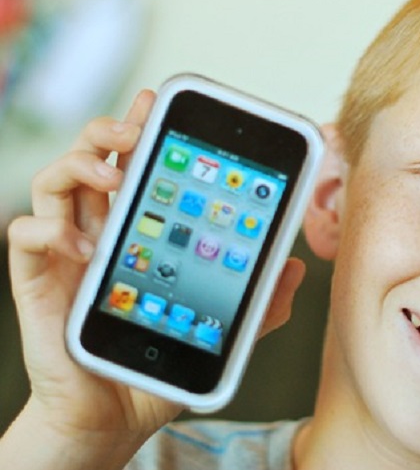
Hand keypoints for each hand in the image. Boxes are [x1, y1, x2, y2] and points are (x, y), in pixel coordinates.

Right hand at [3, 90, 304, 468]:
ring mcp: (65, 255)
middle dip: (109, 131)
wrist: (114, 416)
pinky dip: (44, 227)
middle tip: (136, 125)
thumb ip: (257, 304)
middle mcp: (98, 233)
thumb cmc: (158, 363)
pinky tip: (78, 242)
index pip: (135, 167)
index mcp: (136, 233)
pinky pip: (24, 236)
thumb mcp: (218, 329)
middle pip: (92, 159)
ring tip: (113, 174)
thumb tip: (292, 270)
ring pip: (54, 183)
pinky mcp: (38, 283)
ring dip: (79, 165)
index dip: (140, 130)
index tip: (157, 104)